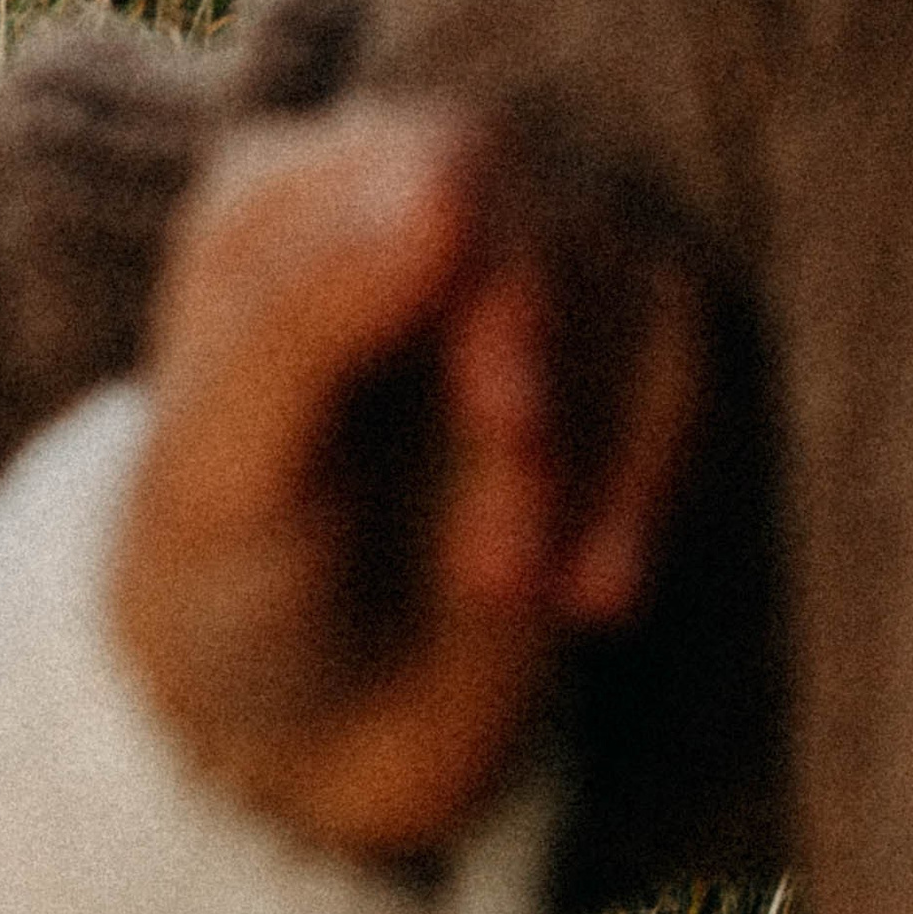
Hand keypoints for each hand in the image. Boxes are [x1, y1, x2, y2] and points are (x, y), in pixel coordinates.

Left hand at [116, 102, 705, 861]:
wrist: (298, 748)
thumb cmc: (225, 601)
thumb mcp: (222, 477)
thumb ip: (307, 318)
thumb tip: (446, 178)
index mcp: (285, 204)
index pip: (450, 166)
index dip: (501, 281)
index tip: (502, 422)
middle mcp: (409, 209)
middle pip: (560, 220)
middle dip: (545, 387)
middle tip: (495, 559)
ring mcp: (519, 279)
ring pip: (640, 287)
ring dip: (593, 456)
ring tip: (504, 592)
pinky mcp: (605, 363)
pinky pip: (690, 360)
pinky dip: (652, 481)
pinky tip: (593, 599)